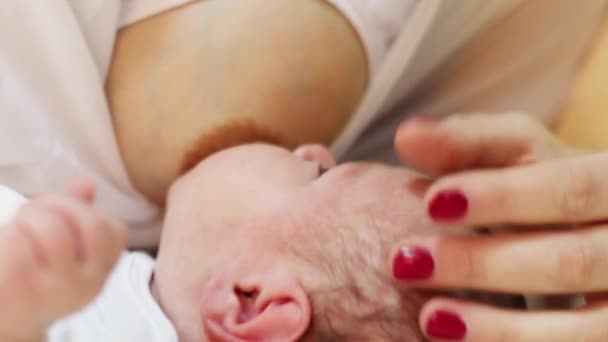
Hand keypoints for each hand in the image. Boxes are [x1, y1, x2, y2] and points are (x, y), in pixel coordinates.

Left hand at [0, 180, 126, 340]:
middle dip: (59, 206)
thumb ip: (77, 212)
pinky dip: (8, 234)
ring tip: (17, 229)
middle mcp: (86, 284)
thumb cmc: (30, 277)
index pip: (115, 230)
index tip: (60, 216)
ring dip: (28, 218)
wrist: (2, 324)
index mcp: (100, 272)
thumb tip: (87, 183)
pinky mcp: (20, 290)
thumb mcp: (62, 247)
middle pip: (92, 224)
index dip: (84, 211)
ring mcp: (55, 289)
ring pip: (53, 228)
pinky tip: (5, 246)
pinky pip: (19, 242)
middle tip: (34, 213)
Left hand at [392, 113, 607, 340]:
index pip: (572, 189)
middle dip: (483, 264)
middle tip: (404, 262)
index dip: (503, 197)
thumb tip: (408, 135)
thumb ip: (468, 144)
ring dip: (504, 328)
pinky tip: (459, 341)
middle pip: (572, 260)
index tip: (433, 202)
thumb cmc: (550, 191)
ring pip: (587, 329)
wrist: (604, 240)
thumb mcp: (522, 158)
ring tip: (430, 318)